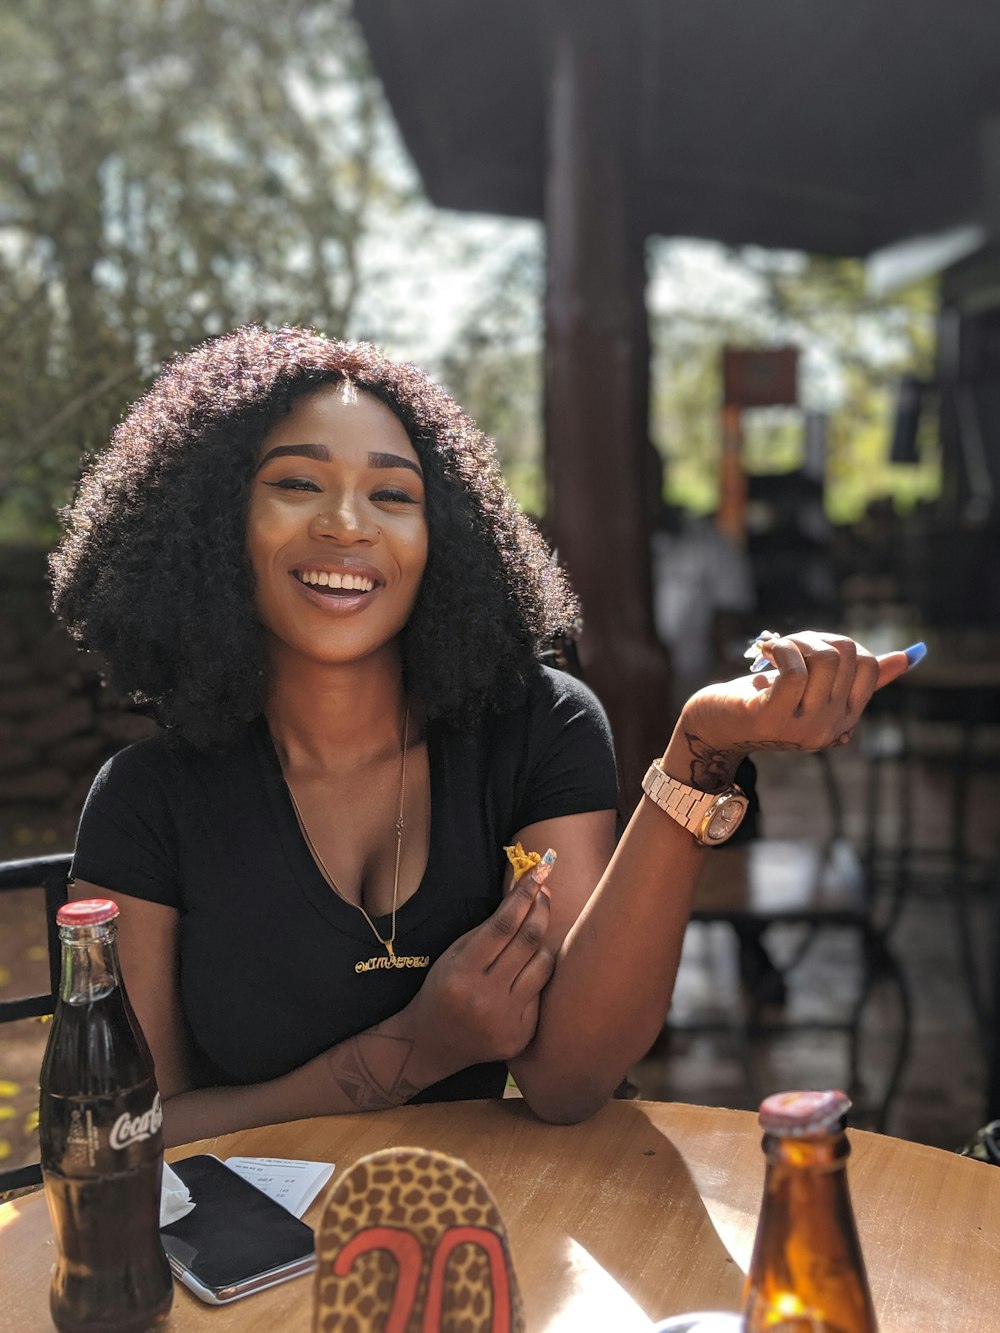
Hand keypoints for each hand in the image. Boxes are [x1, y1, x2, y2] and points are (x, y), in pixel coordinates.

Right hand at [404, 872, 555, 1079]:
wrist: (430, 1044)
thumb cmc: (441, 990)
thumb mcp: (453, 955)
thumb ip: (487, 930)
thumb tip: (523, 895)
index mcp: (461, 974)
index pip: (503, 925)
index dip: (523, 895)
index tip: (539, 872)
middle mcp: (485, 998)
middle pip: (528, 942)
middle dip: (541, 909)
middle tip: (544, 892)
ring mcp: (506, 1020)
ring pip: (543, 966)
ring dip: (543, 942)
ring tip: (535, 931)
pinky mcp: (521, 1036)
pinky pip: (541, 994)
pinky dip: (536, 976)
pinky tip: (527, 969)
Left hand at [668, 630, 909, 788]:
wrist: (713, 728)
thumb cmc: (761, 701)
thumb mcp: (812, 685)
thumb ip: (856, 676)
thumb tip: (908, 657)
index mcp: (844, 719)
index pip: (867, 664)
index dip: (836, 644)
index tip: (808, 651)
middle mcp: (830, 728)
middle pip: (846, 654)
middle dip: (814, 638)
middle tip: (786, 651)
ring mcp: (803, 727)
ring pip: (824, 657)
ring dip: (795, 641)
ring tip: (774, 654)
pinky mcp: (773, 717)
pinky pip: (795, 669)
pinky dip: (780, 649)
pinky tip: (766, 653)